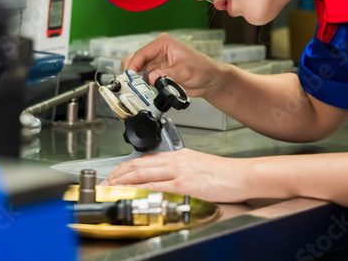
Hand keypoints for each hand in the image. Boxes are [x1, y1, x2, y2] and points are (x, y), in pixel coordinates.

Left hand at [102, 148, 255, 202]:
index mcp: (179, 156)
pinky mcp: (185, 184)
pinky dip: (140, 189)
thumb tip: (168, 179)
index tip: (116, 172)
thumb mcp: (198, 166)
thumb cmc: (225, 174)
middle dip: (119, 173)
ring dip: (123, 181)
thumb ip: (181, 170)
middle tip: (106, 181)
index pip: (146, 159)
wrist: (242, 175)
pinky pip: (156, 185)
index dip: (127, 166)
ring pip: (143, 173)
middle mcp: (176, 161)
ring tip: (111, 187)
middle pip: (139, 164)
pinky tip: (131, 192)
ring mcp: (179, 172)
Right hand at [122, 33, 221, 98]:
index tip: (129, 77)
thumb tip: (150, 78)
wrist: (210, 80)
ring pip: (137, 69)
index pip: (142, 53)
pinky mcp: (157, 72)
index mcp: (163, 43)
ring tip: (137, 88)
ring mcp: (156, 62)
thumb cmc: (202, 69)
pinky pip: (143, 77)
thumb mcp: (184, 71)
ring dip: (135, 79)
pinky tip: (143, 89)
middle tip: (131, 84)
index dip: (133, 65)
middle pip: (135, 59)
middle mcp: (157, 50)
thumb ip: (166, 74)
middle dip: (131, 71)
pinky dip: (141, 83)